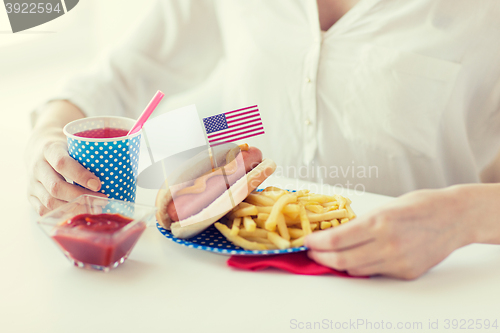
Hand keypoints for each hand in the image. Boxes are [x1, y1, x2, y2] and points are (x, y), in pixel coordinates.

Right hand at [25, 101, 104, 214]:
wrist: (39, 148)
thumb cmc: (66, 147)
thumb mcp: (77, 143)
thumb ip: (96, 153)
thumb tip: (131, 165)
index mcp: (49, 149)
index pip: (62, 163)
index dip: (80, 175)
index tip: (99, 184)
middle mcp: (38, 166)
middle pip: (56, 187)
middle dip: (80, 197)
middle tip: (102, 201)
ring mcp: (32, 183)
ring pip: (50, 201)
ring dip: (73, 208)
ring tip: (94, 209)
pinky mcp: (31, 195)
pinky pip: (43, 210)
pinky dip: (62, 214)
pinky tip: (78, 215)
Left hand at [304, 185, 492, 279]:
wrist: (454, 218)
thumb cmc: (420, 205)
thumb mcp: (386, 207)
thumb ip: (361, 223)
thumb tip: (335, 234)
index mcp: (380, 222)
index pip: (335, 240)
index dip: (316, 243)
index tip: (306, 241)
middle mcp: (388, 244)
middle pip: (341, 260)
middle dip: (320, 257)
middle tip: (312, 251)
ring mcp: (398, 261)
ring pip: (356, 270)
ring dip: (339, 263)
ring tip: (331, 254)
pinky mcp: (406, 272)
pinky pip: (375, 272)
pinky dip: (361, 266)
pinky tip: (357, 256)